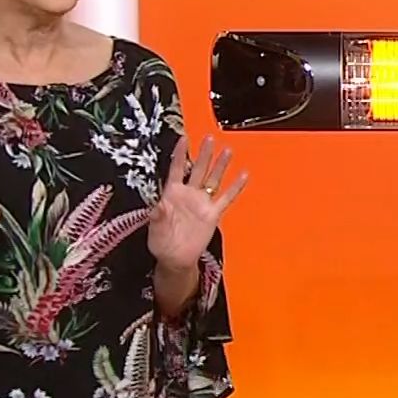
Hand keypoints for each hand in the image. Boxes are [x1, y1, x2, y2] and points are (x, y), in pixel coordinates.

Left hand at [148, 135, 248, 270]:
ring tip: (227, 150)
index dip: (180, 153)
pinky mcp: (212, 214)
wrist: (175, 259)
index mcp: (172, 194)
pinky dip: (235, 187)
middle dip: (204, 153)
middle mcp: (188, 195)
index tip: (184, 138)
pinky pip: (226, 198)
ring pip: (213, 179)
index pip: (177, 168)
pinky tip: (243, 176)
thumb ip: (158, 216)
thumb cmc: (162, 243)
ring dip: (220, 165)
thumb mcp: (154, 228)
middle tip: (209, 138)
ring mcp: (202, 203)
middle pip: (198, 169)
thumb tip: (158, 206)